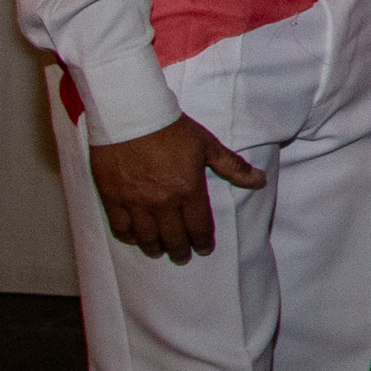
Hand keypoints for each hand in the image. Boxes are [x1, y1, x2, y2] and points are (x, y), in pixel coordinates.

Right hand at [89, 115, 264, 264]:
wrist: (130, 113)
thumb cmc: (171, 128)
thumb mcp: (207, 145)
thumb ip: (232, 167)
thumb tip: (259, 180)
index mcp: (188, 191)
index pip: (198, 227)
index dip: (202, 242)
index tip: (203, 249)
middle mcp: (162, 202)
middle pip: (173, 238)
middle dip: (180, 251)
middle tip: (182, 256)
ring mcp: (135, 202)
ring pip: (146, 238)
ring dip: (155, 248)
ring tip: (158, 251)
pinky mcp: (111, 196)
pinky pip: (120, 227)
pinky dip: (128, 237)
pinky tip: (133, 238)